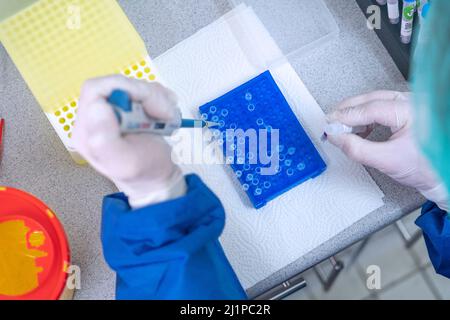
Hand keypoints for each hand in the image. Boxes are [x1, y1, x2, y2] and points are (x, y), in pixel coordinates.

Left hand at [73, 75, 185, 207]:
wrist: (157, 177)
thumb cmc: (143, 173)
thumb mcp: (124, 162)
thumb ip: (105, 139)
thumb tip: (95, 108)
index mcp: (88, 129)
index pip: (96, 90)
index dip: (121, 88)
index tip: (144, 102)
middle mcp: (98, 117)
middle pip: (118, 84)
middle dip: (145, 95)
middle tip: (162, 113)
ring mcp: (116, 110)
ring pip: (135, 86)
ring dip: (157, 98)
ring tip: (166, 117)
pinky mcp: (130, 107)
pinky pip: (146, 90)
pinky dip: (161, 99)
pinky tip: (165, 114)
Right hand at [327, 90, 447, 210]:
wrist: (442, 176)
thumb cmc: (426, 168)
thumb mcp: (387, 161)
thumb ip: (358, 149)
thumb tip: (336, 138)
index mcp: (411, 110)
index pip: (369, 108)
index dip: (345, 117)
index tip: (329, 126)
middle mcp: (411, 103)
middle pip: (370, 100)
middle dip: (346, 112)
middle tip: (330, 124)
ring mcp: (409, 106)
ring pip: (373, 102)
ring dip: (354, 114)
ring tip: (341, 128)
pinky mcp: (405, 112)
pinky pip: (379, 108)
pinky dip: (364, 117)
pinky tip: (357, 129)